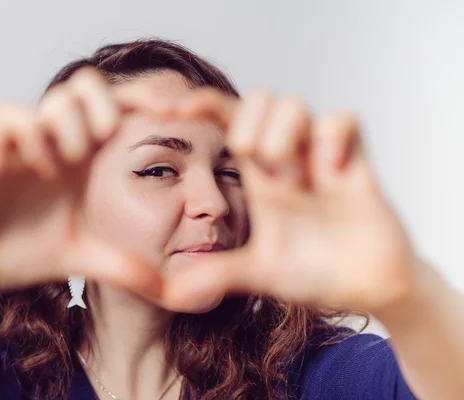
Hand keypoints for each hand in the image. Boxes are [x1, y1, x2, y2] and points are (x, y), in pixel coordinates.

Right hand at [0, 68, 166, 298]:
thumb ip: (123, 266)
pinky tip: (39, 172)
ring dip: (75, 132)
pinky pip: (16, 117)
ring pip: (61, 97)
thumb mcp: (81, 258)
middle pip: (92, 84)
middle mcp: (57, 142)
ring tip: (64, 172)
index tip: (175, 117)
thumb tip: (166, 290)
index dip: (149, 102)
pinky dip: (34, 139)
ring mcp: (24, 142)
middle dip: (112, 107)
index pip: (119, 110)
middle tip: (106, 145)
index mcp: (82, 160)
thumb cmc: (18, 251)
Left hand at [162, 89, 417, 312]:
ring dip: (286, 138)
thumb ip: (215, 276)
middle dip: (250, 128)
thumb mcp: (257, 273)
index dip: (200, 106)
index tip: (171, 111)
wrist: (366, 286)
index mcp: (258, 175)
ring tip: (297, 183)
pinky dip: (333, 141)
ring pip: (294, 103)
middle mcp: (287, 156)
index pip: (225, 121)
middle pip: (257, 99)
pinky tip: (330, 175)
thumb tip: (168, 294)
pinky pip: (343, 120)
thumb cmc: (314, 272)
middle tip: (263, 174)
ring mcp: (320, 154)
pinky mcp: (356, 157)